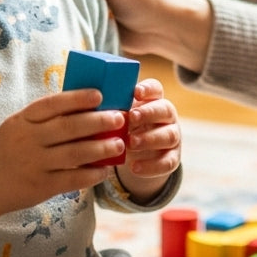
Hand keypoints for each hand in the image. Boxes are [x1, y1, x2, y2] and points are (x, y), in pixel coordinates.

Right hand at [0, 88, 122, 214]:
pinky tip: (105, 170)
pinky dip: (91, 175)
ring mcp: (33, 164)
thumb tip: (86, 105)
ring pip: (74, 154)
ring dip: (100, 148)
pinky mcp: (40, 187)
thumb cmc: (8, 148)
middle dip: (98, 122)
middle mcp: (27, 140)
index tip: (99, 95)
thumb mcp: (18, 125)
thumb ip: (45, 117)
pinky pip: (71, 180)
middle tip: (119, 118)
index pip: (52, 104)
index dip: (77, 98)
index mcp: (23, 120)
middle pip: (68, 128)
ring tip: (119, 144)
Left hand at [117, 78, 181, 200]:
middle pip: (165, 109)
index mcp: (152, 101)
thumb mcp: (118, 119)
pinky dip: (151, 166)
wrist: (138, 158)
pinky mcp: (172, 158)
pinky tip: (134, 168)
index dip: (148, 89)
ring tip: (131, 143)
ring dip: (150, 138)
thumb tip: (84, 104)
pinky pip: (167, 162)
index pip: (155, 88)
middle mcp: (166, 116)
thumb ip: (109, 111)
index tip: (135, 92)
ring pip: (169, 135)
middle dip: (149, 113)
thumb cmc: (122, 131)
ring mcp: (172, 137)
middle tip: (132, 118)